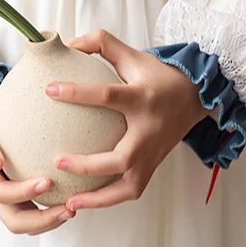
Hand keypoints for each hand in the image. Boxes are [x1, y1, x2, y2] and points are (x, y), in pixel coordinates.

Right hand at [0, 85, 75, 234]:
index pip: (3, 194)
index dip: (25, 193)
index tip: (49, 180)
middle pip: (16, 221)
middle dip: (43, 220)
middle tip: (69, 208)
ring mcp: (6, 191)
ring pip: (27, 222)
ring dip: (50, 221)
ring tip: (73, 208)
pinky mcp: (19, 188)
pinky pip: (35, 208)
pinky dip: (51, 210)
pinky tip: (70, 197)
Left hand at [46, 29, 210, 211]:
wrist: (196, 97)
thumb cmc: (158, 76)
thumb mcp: (132, 55)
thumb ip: (101, 43)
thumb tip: (69, 43)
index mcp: (141, 98)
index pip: (107, 96)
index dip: (78, 93)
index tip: (49, 90)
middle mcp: (148, 131)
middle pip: (122, 158)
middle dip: (88, 165)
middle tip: (57, 161)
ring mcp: (153, 154)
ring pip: (129, 186)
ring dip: (99, 197)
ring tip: (68, 203)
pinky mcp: (152, 167)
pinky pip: (130, 191)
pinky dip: (107, 201)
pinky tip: (81, 203)